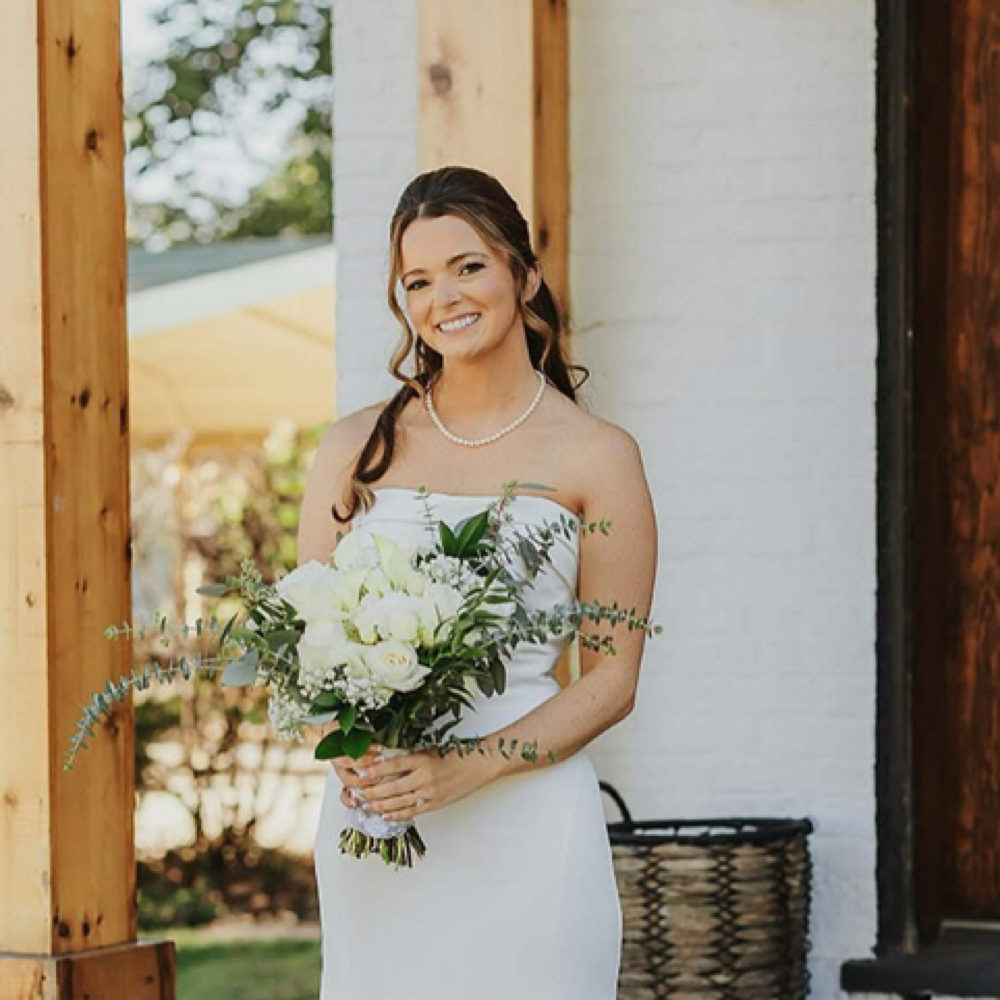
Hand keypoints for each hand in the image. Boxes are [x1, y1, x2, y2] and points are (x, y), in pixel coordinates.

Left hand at [331, 744, 497, 821]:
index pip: (393, 766)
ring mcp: (430, 792)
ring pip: (399, 802)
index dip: (375, 770)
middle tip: (359, 794)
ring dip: (381, 804)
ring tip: (368, 805)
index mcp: (423, 759)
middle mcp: (424, 776)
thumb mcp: (432, 750)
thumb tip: (388, 762)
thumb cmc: (457, 754)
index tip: (362, 773)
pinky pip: (412, 811)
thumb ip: (412, 757)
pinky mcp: (435, 803)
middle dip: (373, 792)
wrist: (479, 765)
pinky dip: (397, 814)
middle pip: (392, 787)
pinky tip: (386, 814)